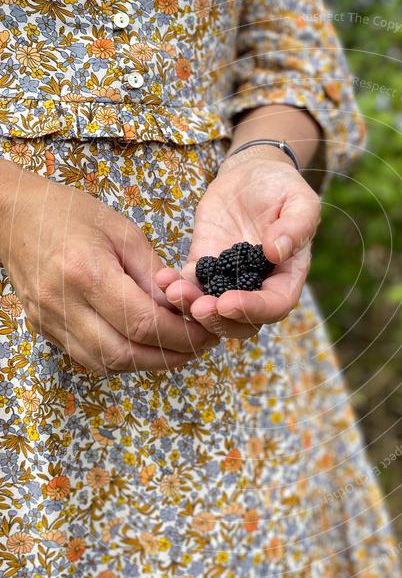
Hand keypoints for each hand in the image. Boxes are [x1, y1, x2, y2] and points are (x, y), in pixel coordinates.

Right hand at [0, 160, 217, 373]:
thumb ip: (153, 274)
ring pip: (105, 363)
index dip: (181, 335)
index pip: (142, 323)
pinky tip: (142, 344)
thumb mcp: (123, 232)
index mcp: (86, 273)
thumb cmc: (71, 214)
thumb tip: (181, 308)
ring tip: (175, 348)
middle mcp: (63, 304)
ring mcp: (49, 321)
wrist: (14, 215)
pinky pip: (88, 357)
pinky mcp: (43, 329)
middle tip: (197, 346)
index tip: (205, 332)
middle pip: (124, 354)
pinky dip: (121, 357)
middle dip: (169, 356)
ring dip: (146, 362)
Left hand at [154, 147, 320, 338]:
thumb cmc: (282, 188)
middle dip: (218, 320)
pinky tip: (163, 278)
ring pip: (210, 311)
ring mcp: (228, 280)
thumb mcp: (300, 200)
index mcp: (287, 277)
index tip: (228, 302)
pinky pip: (188, 285)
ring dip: (190, 308)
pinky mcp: (203, 266)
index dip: (253, 310)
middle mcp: (258, 286)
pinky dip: (174, 287)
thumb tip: (276, 252)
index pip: (275, 306)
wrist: (251, 175)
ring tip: (175, 292)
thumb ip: (296, 226)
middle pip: (240, 322)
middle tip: (198, 307)